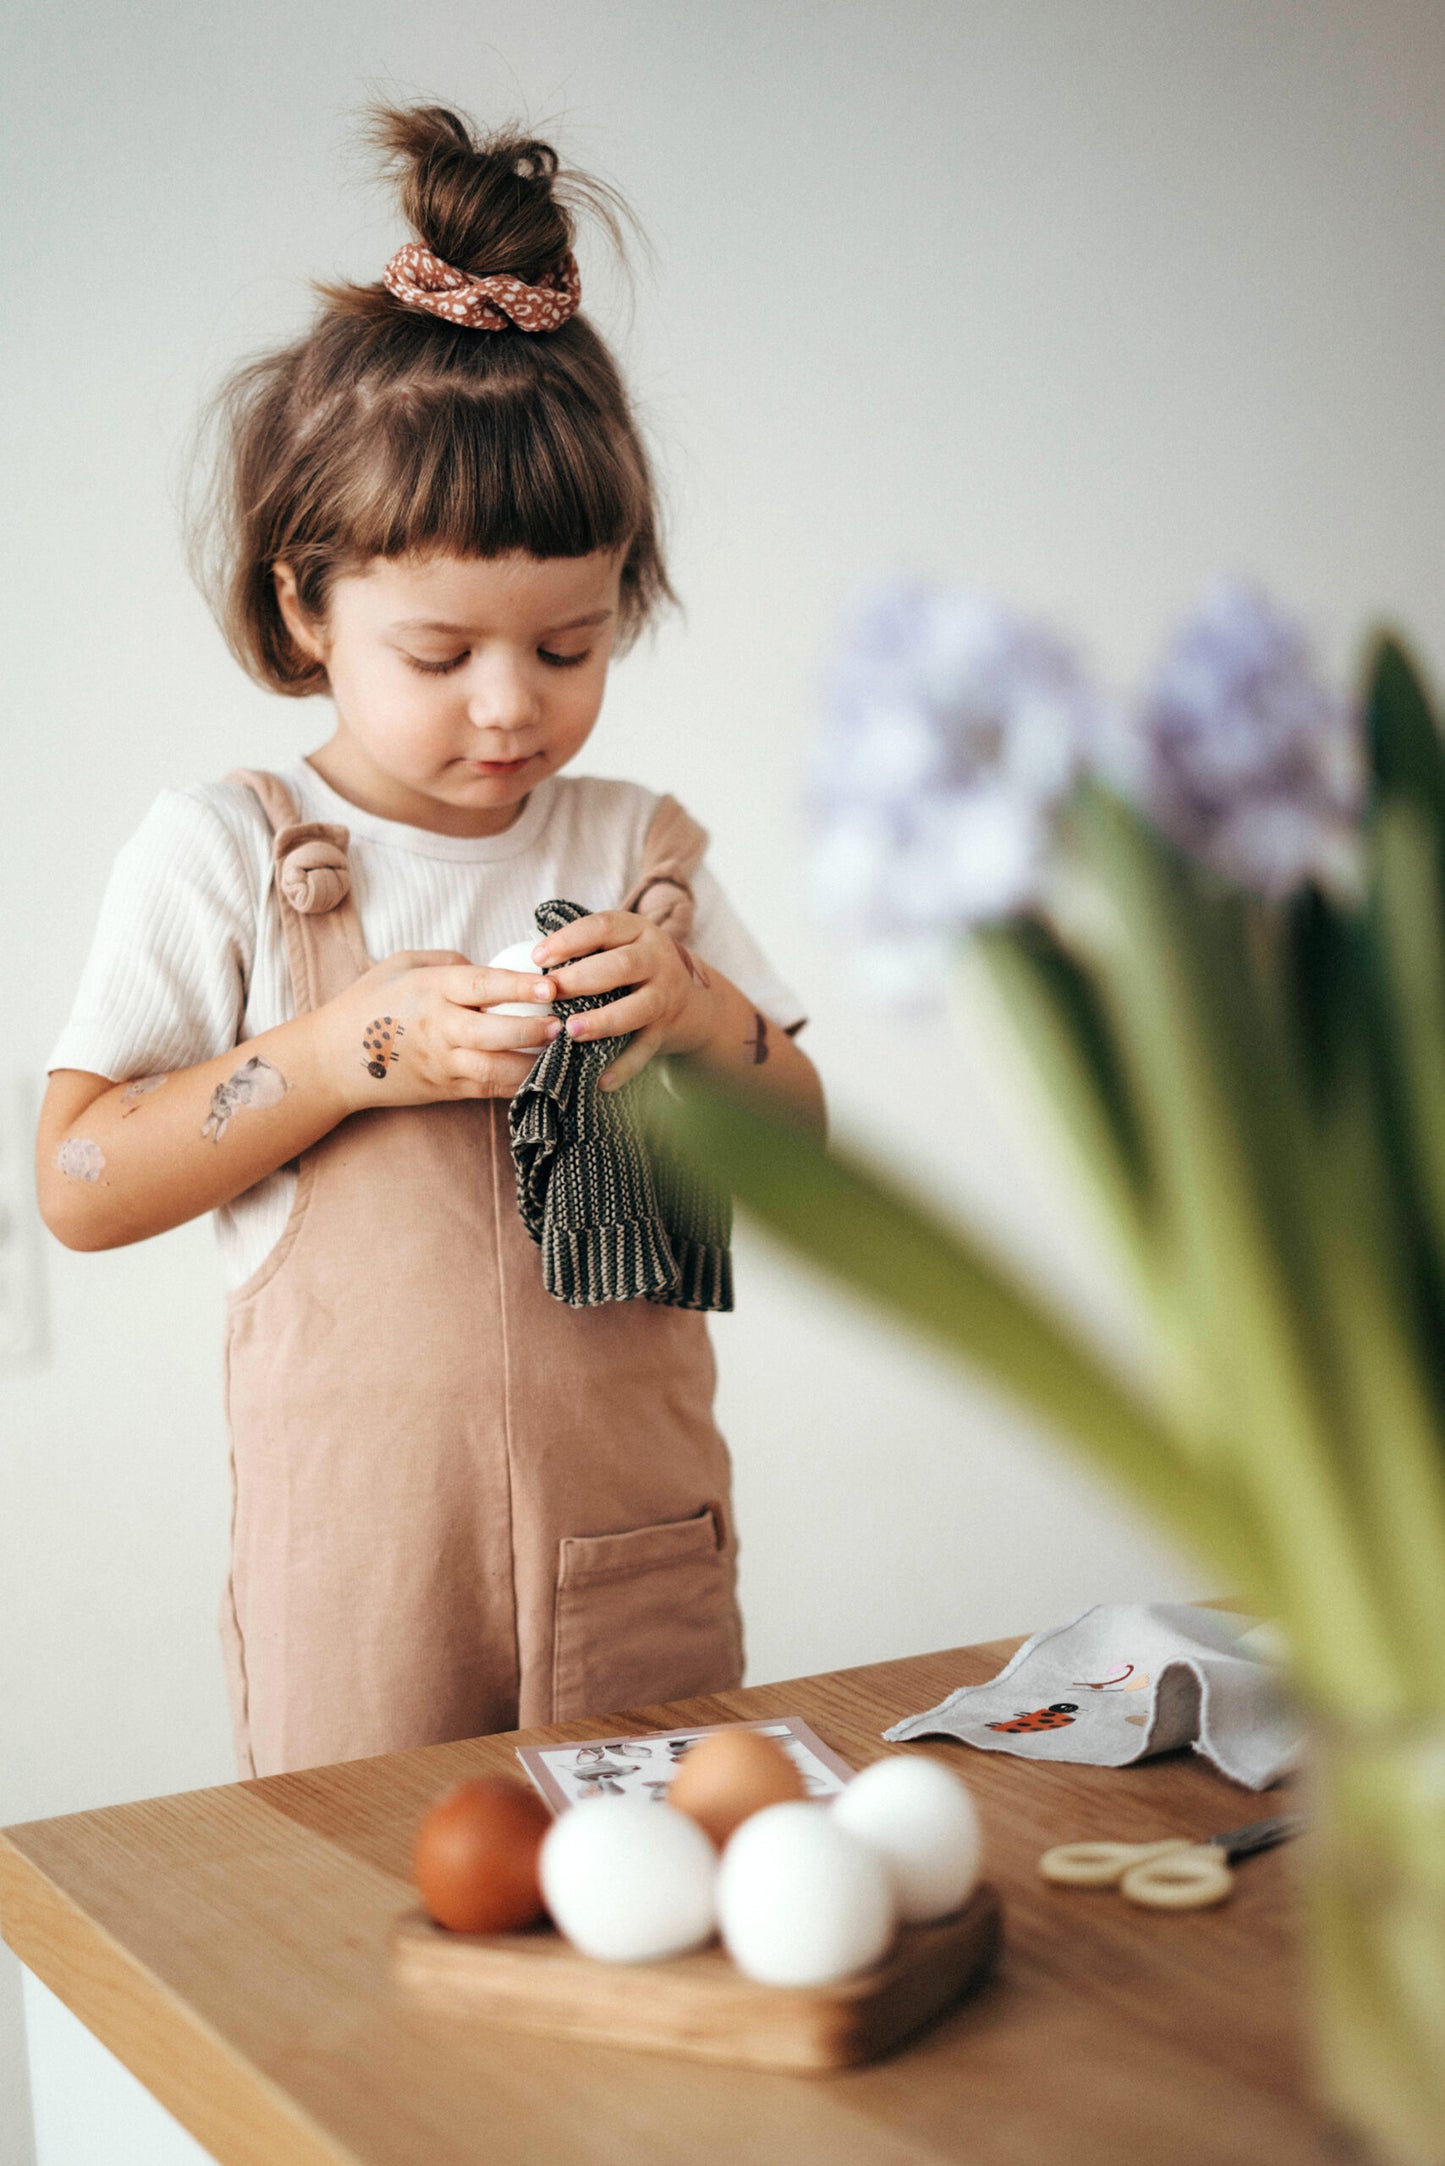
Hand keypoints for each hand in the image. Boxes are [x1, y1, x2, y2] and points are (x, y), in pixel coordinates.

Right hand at [316, 950, 558, 1113]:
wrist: (332, 1060)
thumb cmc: (368, 1004)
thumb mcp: (401, 965)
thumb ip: (449, 960)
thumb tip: (489, 966)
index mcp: (431, 989)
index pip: (482, 985)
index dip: (519, 986)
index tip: (550, 985)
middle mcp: (439, 1028)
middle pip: (494, 1032)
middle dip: (534, 1030)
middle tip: (563, 1024)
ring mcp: (443, 1063)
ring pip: (496, 1068)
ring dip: (533, 1063)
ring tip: (562, 1053)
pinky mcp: (446, 1089)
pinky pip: (490, 1089)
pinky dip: (519, 1084)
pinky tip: (546, 1075)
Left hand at [531, 912, 716, 1089]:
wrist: (687, 1005)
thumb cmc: (631, 971)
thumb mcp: (617, 946)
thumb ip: (583, 948)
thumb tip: (526, 962)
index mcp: (637, 931)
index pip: (603, 927)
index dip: (569, 940)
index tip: (537, 958)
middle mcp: (656, 960)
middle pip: (622, 966)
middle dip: (582, 979)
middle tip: (550, 992)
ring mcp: (665, 996)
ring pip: (638, 1008)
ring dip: (603, 1020)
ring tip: (571, 1031)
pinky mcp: (666, 1030)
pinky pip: (645, 1050)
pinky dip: (624, 1067)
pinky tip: (600, 1081)